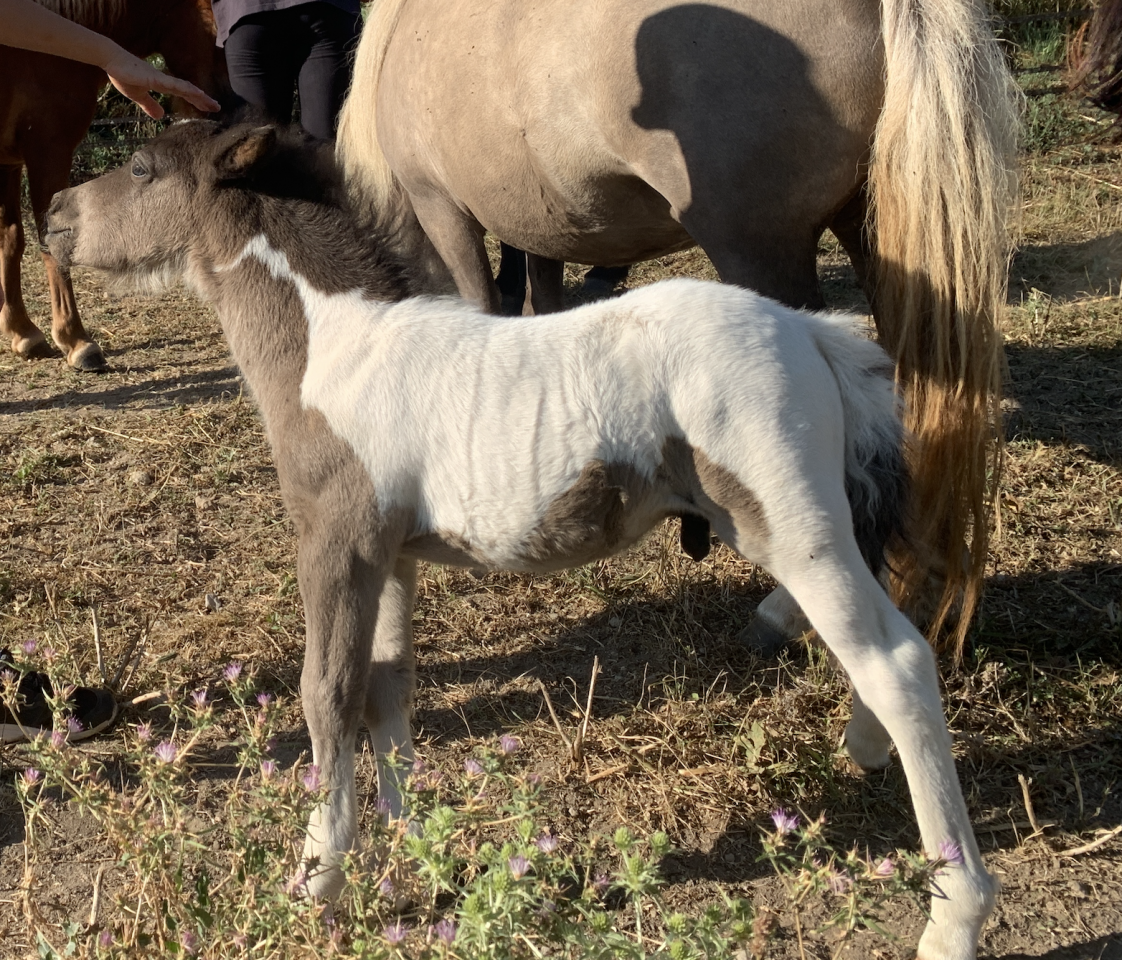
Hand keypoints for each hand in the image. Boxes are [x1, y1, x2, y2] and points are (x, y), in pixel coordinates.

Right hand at [102, 50, 219, 118]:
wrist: (111, 59)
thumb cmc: (123, 74)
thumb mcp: (138, 96)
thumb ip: (149, 105)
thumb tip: (161, 116)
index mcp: (163, 85)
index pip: (184, 93)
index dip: (197, 100)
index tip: (209, 108)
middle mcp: (165, 81)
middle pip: (189, 90)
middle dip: (203, 99)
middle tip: (217, 107)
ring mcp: (161, 78)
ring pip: (184, 87)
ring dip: (198, 95)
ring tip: (211, 102)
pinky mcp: (154, 77)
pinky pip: (172, 84)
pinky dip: (185, 88)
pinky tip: (195, 92)